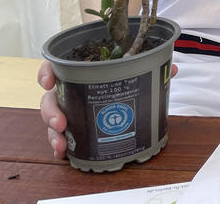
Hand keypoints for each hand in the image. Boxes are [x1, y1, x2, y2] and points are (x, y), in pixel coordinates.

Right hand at [40, 59, 179, 158]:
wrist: (125, 97)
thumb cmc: (124, 78)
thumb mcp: (137, 71)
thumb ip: (151, 68)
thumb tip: (171, 70)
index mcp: (82, 72)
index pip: (57, 67)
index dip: (48, 72)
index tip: (49, 82)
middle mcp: (71, 89)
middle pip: (51, 97)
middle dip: (52, 111)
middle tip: (62, 122)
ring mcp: (70, 108)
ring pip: (52, 118)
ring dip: (53, 131)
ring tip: (62, 140)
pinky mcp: (73, 125)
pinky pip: (60, 134)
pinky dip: (60, 144)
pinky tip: (63, 152)